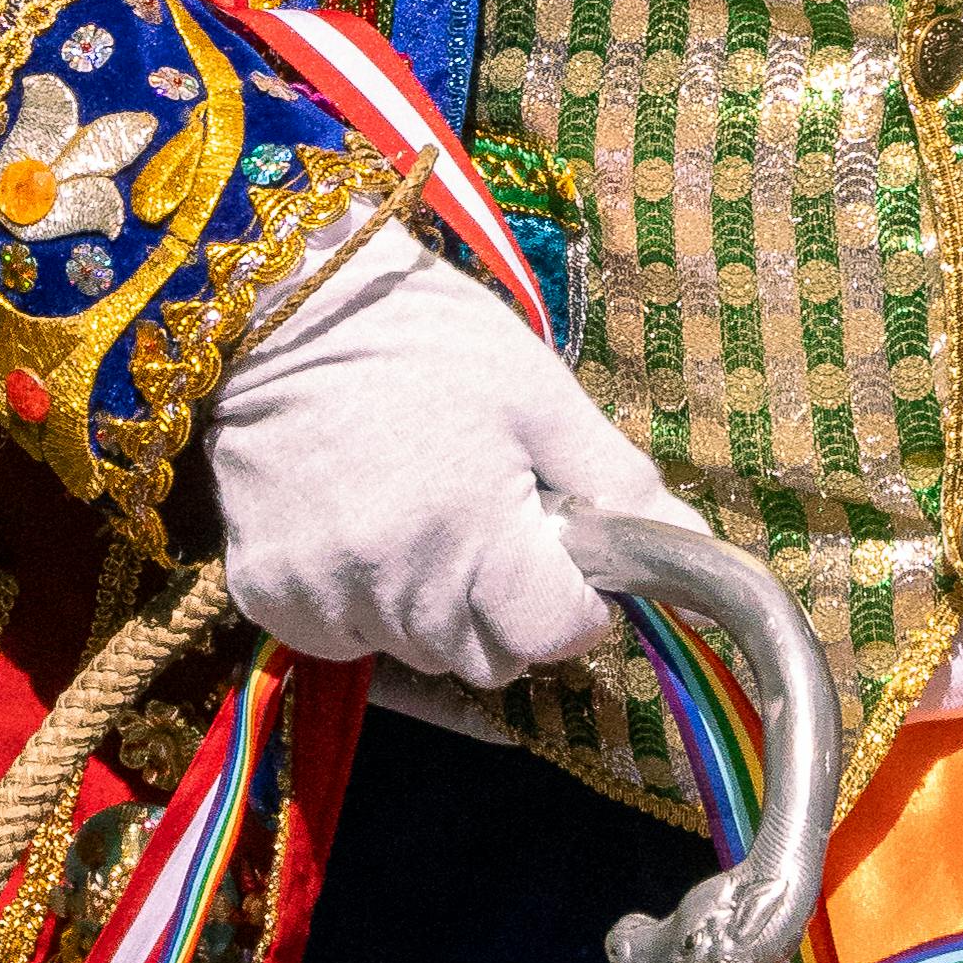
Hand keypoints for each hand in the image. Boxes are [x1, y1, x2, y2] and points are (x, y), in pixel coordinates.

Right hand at [205, 229, 694, 684]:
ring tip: (422, 511)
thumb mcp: (538, 394)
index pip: (555, 636)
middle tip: (490, 520)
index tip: (561, 549)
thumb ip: (615, 484)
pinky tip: (364, 526)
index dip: (575, 599)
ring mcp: (320, 596)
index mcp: (472, 535)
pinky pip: (346, 637)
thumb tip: (697, 546)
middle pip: (489, 658)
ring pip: (419, 653)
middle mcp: (393, 585)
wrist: (284, 305)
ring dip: (438, 607)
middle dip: (510, 608)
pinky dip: (366, 604)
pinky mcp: (266, 596)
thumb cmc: (426, 340)